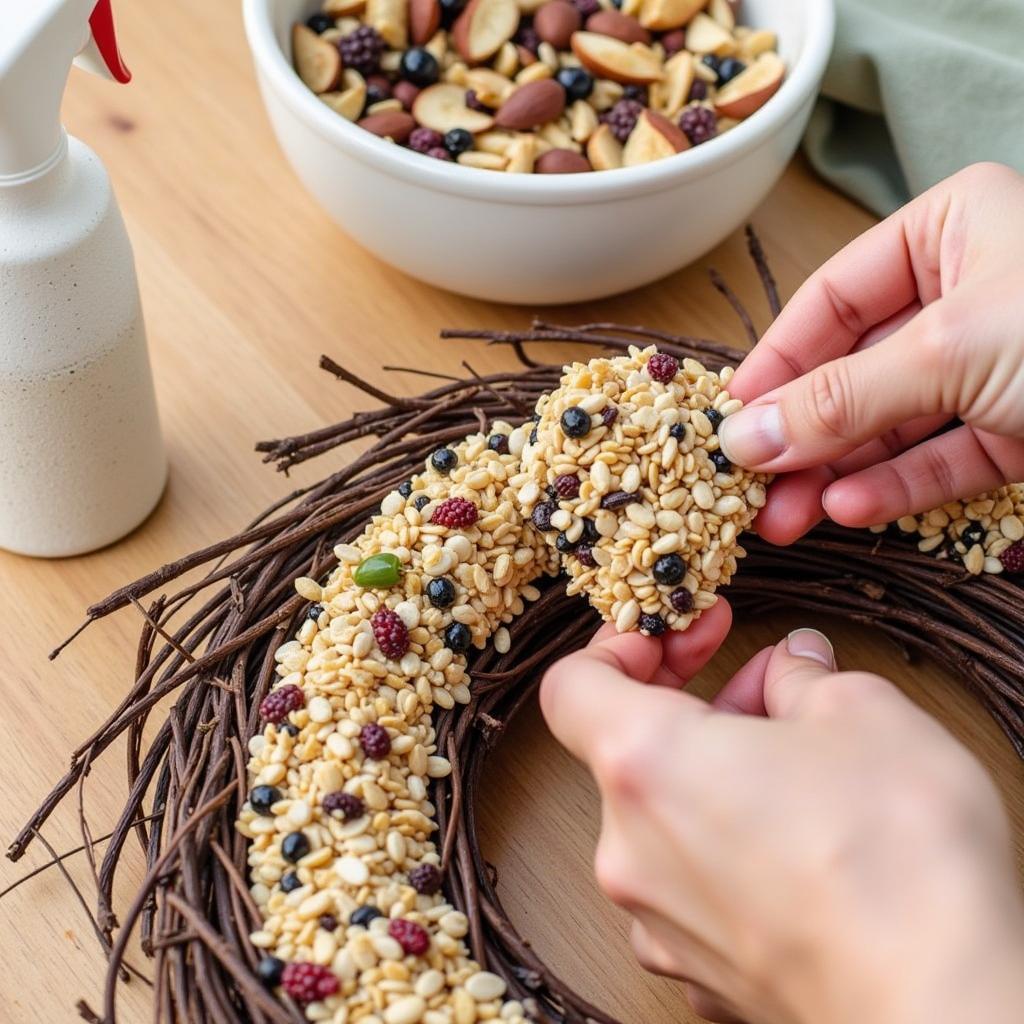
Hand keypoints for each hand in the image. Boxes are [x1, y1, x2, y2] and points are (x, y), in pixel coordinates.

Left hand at [541, 607, 1023, 1023]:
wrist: (948, 1007)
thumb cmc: (898, 861)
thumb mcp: (860, 713)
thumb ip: (803, 676)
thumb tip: (791, 667)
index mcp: (644, 764)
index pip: (571, 686)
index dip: (619, 646)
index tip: (678, 636)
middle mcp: (629, 849)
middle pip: (630, 751)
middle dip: (695, 706)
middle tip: (767, 687)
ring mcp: (658, 920)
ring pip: (663, 818)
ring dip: (715, 776)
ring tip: (800, 764)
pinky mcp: (700, 972)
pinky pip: (692, 886)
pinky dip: (727, 848)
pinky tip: (800, 843)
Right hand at [719, 162, 1023, 544]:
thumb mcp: (950, 351)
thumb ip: (839, 399)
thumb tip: (741, 439)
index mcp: (951, 229)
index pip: (832, 300)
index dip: (775, 364)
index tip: (730, 424)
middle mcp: (970, 291)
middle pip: (855, 367)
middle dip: (802, 433)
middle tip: (749, 488)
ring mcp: (997, 363)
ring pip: (893, 421)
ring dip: (835, 471)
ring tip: (784, 519)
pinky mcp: (1023, 425)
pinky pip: (943, 456)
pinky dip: (894, 486)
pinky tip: (847, 510)